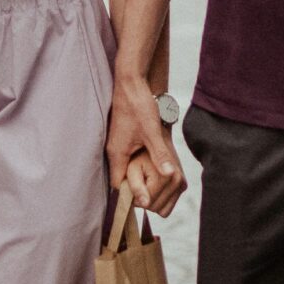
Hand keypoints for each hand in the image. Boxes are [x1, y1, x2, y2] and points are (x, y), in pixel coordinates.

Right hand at [107, 66, 183, 212]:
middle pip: (121, 179)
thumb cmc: (139, 105)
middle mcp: (114, 151)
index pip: (118, 186)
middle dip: (136, 188)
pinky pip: (127, 157)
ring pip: (125, 168)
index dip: (131, 195)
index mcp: (117, 154)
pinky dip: (138, 164)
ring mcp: (117, 143)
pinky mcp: (123, 136)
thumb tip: (170, 175)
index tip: (146, 202)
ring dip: (137, 176)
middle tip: (154, 195)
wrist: (131, 81)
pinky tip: (150, 164)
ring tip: (154, 183)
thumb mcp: (152, 131)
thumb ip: (160, 154)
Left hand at [125, 149, 183, 219]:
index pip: (146, 203)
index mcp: (168, 176)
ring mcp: (183, 184)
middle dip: (143, 198)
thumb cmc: (139, 150)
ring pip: (162, 210)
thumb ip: (135, 185)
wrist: (156, 135)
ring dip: (151, 200)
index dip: (134, 195)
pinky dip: (159, 200)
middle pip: (155, 208)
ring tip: (147, 181)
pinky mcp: (183, 186)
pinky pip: (168, 207)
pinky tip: (154, 185)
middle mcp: (179, 181)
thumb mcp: (132, 166)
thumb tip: (144, 204)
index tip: (132, 180)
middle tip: (140, 179)